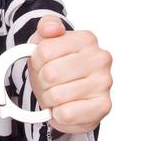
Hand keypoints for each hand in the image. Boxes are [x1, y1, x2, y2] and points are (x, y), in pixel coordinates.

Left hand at [27, 15, 112, 133]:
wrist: (70, 95)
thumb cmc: (57, 67)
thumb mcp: (46, 43)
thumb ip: (46, 27)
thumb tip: (51, 28)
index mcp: (87, 39)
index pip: (44, 51)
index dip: (37, 62)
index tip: (44, 64)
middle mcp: (101, 58)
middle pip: (50, 74)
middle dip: (43, 82)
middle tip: (51, 82)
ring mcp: (104, 82)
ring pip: (57, 95)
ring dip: (50, 99)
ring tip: (59, 95)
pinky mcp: (103, 106)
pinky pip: (66, 113)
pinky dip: (59, 114)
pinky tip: (66, 106)